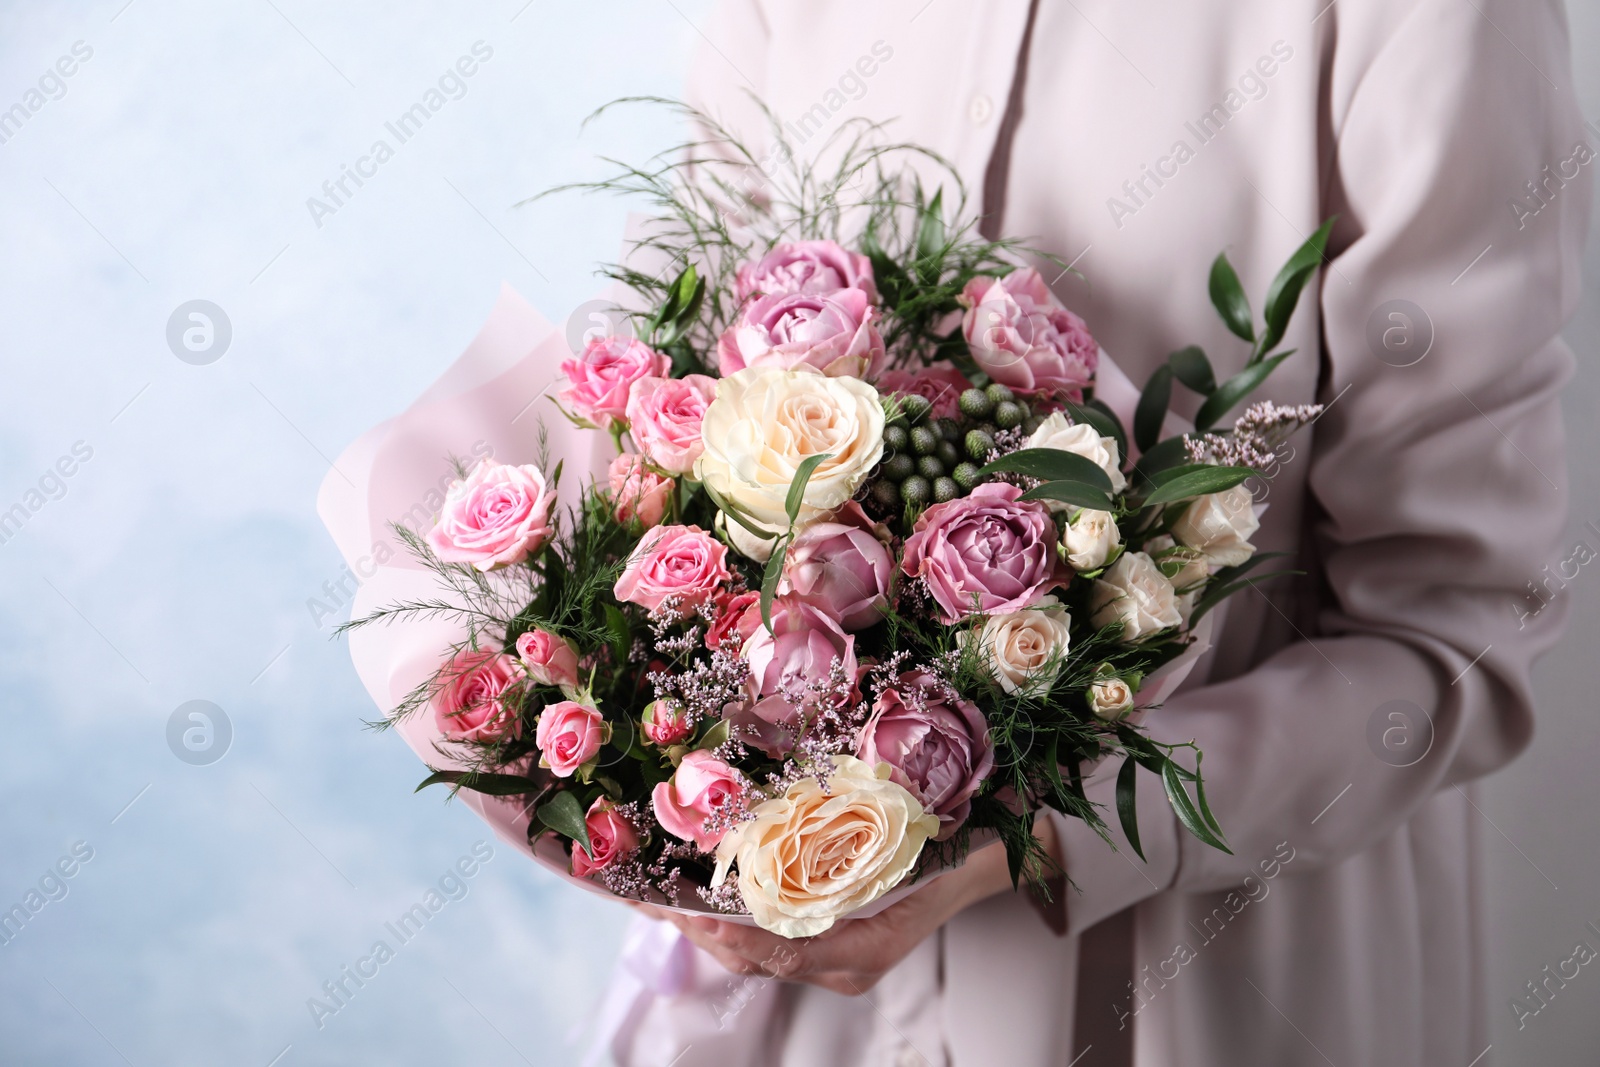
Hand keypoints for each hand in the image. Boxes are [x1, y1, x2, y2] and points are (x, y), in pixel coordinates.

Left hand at [632, 818, 1057, 995]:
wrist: (983, 859)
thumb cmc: (950, 848)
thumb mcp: (908, 847)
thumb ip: (858, 854)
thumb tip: (790, 834)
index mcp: (864, 948)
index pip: (782, 952)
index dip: (733, 936)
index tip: (693, 916)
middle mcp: (845, 964)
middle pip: (758, 959)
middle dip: (702, 932)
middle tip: (655, 904)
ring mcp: (836, 957)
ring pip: (757, 954)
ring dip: (708, 929)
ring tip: (662, 901)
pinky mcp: (829, 942)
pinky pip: (770, 941)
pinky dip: (733, 922)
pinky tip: (702, 899)